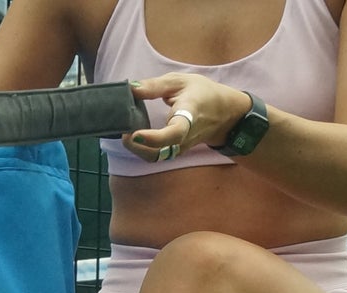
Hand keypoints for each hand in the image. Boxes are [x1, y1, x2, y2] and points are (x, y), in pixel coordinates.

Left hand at [127, 74, 253, 161]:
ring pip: (155, 157)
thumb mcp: (180, 82)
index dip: (154, 138)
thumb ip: (155, 86)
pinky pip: (155, 155)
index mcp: (190, 115)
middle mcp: (185, 137)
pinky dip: (141, 149)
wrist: (222, 113)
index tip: (135, 134)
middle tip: (123, 131)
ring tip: (126, 133)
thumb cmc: (201, 93)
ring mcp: (180, 148)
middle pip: (159, 152)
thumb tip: (131, 88)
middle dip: (137, 146)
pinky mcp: (174, 152)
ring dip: (136, 149)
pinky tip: (134, 137)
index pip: (175, 133)